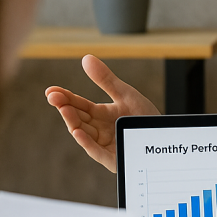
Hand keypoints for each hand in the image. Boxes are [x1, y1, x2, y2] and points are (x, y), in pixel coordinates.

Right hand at [45, 55, 158, 172]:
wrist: (165, 135)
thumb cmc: (145, 116)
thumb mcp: (125, 94)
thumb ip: (106, 80)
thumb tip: (86, 58)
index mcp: (101, 115)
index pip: (79, 105)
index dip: (64, 98)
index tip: (51, 91)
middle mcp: (99, 130)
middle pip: (78, 118)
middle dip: (65, 108)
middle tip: (53, 97)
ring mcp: (104, 145)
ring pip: (84, 134)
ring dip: (73, 122)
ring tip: (64, 109)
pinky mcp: (112, 158)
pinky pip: (97, 151)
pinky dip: (87, 142)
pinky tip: (78, 132)